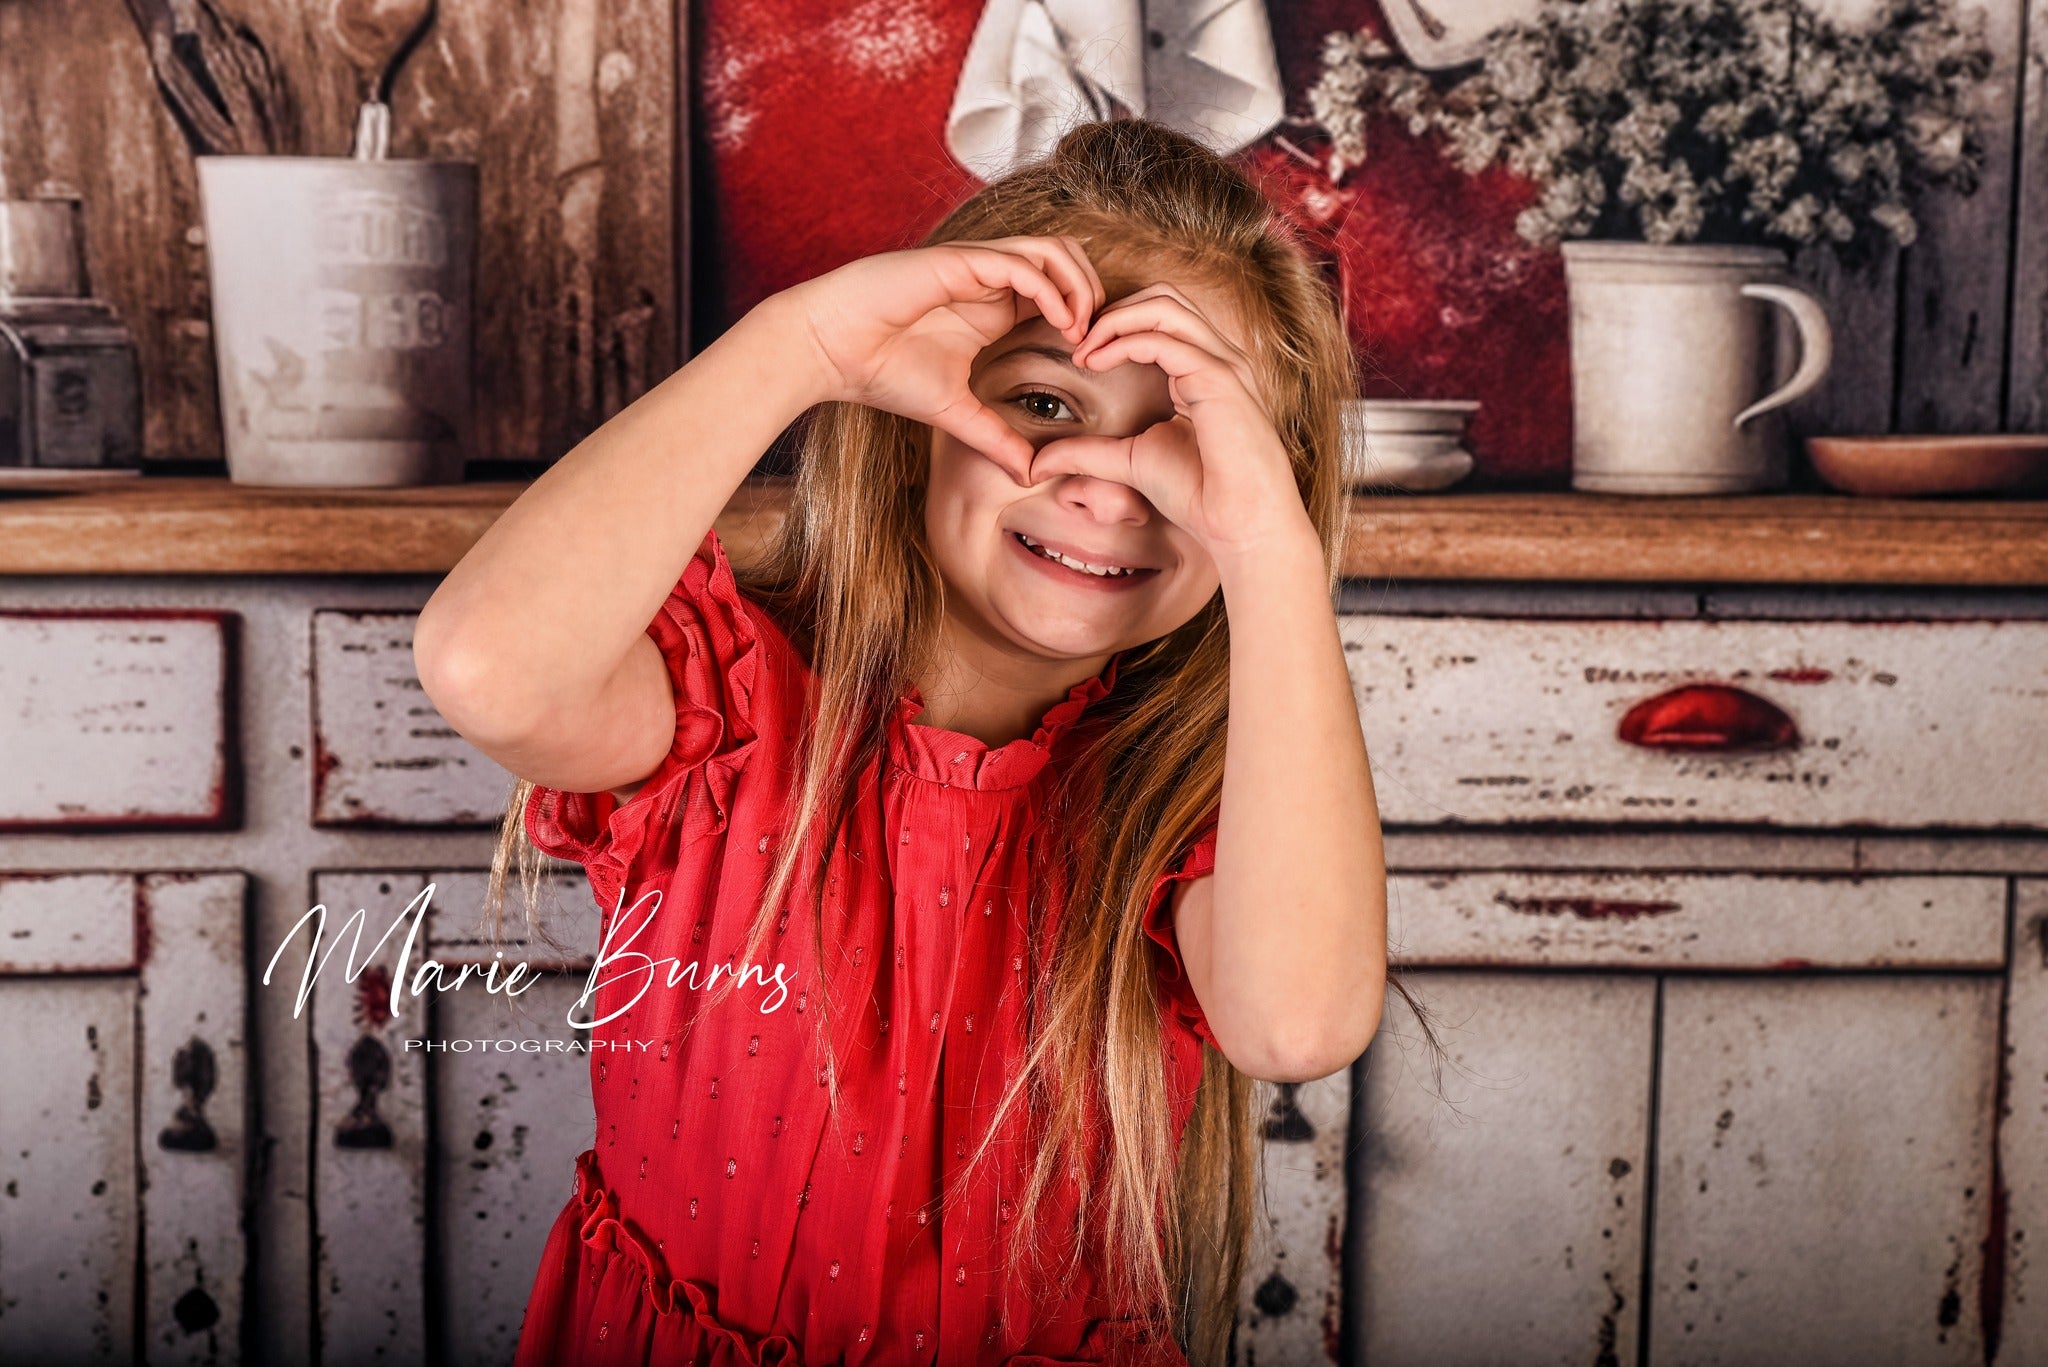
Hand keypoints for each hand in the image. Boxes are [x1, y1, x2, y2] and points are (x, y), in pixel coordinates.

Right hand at [780, 236, 1104, 478]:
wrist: (830, 350)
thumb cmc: (882, 371)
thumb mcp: (955, 412)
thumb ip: (995, 438)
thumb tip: (1030, 475)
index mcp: (994, 306)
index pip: (1061, 291)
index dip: (1087, 317)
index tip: (1092, 361)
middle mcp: (991, 279)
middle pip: (1069, 260)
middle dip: (1094, 295)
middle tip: (1096, 342)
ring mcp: (977, 265)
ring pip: (1053, 251)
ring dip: (1078, 286)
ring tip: (1080, 331)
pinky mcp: (960, 262)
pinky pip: (1022, 263)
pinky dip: (1051, 289)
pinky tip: (1058, 323)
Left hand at [1025, 283, 1313, 558]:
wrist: (1240, 526)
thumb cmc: (1200, 495)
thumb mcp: (1128, 463)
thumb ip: (1085, 453)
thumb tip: (1036, 463)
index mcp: (1204, 370)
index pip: (1160, 317)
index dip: (1114, 325)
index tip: (1079, 355)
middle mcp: (1218, 358)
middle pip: (1163, 296)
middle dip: (1113, 310)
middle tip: (1077, 341)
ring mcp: (1223, 363)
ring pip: (1165, 304)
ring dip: (1114, 318)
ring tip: (1083, 348)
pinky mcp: (1220, 379)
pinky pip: (1165, 338)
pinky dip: (1124, 341)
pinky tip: (1096, 363)